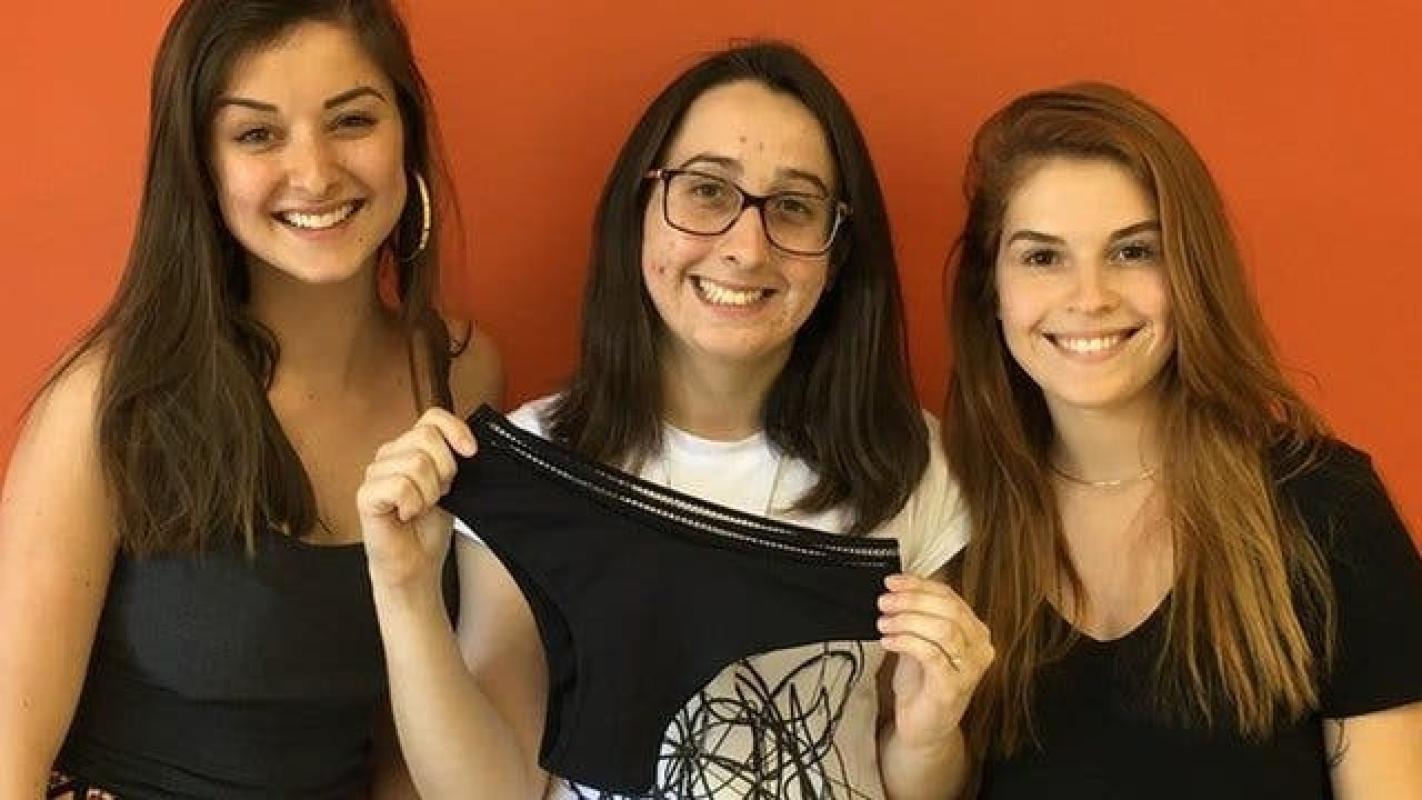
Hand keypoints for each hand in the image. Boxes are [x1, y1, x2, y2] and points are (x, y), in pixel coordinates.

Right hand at [358, 408, 475, 590]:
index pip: (433, 417)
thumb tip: (469, 443)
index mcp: (410, 447)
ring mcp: (375, 473)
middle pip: (426, 437)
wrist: (416, 564)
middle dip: (444, 470)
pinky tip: (406, 514)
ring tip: (420, 508)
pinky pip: (400, 485)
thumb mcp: (452, 485)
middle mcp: (390, 455)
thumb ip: (454, 458)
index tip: (471, 452)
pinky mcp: (365, 495)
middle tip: (439, 494)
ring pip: (415, 463)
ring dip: (429, 493)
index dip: (456, 430)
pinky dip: (412, 504)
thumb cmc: (429, 527)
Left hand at [877, 573, 993, 749]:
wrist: (923, 726)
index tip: (893, 582)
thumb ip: (916, 616)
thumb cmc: (923, 683)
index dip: (919, 584)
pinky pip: (931, 653)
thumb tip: (897, 589)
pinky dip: (906, 641)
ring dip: (907, 620)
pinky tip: (889, 641)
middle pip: (948, 609)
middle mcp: (979, 648)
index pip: (949, 596)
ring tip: (884, 623)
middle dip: (912, 600)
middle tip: (885, 601)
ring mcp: (970, 668)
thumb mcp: (920, 641)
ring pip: (942, 629)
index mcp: (973, 631)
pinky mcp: (953, 686)